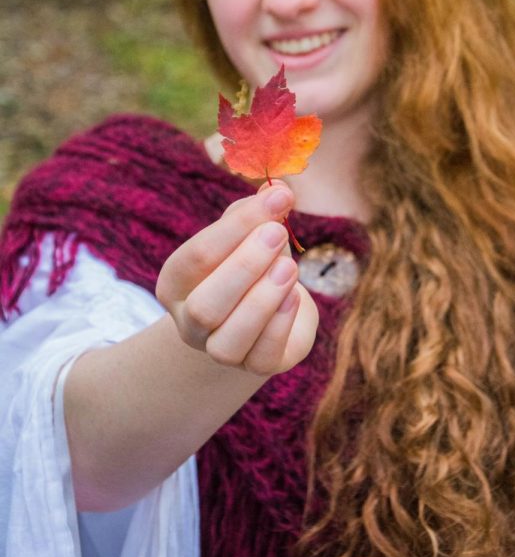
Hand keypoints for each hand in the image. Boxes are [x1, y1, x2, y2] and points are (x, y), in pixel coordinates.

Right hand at [156, 182, 318, 375]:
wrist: (270, 309)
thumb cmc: (252, 262)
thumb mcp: (248, 232)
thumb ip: (255, 212)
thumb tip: (276, 189)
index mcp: (177, 282)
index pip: (197, 256)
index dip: (238, 226)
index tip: (278, 198)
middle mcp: (189, 321)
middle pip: (205, 305)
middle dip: (243, 267)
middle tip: (278, 232)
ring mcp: (218, 350)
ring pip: (228, 340)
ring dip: (262, 300)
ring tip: (289, 266)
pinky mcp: (254, 366)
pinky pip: (261, 356)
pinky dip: (280, 324)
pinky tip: (296, 295)